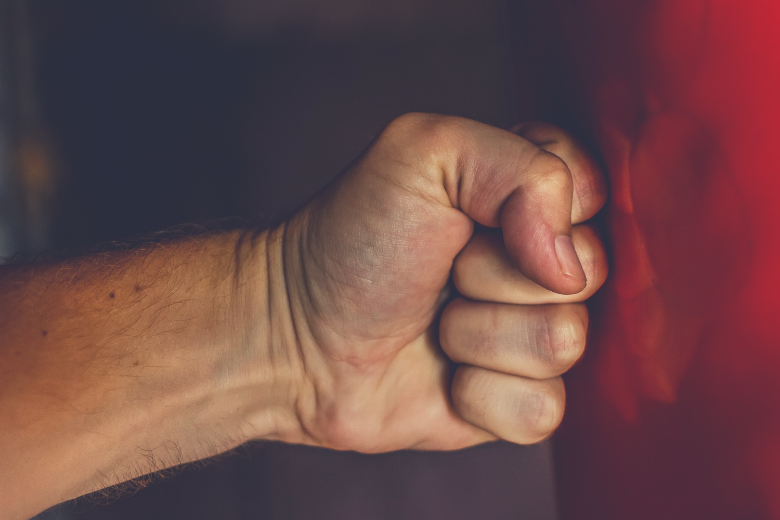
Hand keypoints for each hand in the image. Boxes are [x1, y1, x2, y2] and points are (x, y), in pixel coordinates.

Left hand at [275, 114, 607, 451]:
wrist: (295, 338)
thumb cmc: (350, 242)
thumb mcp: (423, 155)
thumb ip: (520, 166)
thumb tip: (569, 264)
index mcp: (522, 196)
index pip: (593, 192)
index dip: (541, 210)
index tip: (473, 215)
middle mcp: (534, 264)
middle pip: (588, 273)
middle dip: (497, 276)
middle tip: (442, 272)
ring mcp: (527, 333)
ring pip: (566, 343)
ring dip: (480, 335)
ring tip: (433, 324)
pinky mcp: (513, 398)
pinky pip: (543, 408)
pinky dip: (480, 393)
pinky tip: (442, 374)